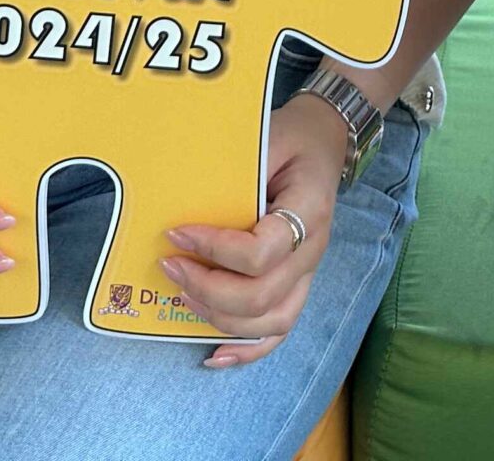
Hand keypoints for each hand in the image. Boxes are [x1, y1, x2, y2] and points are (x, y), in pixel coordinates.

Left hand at [157, 90, 351, 367]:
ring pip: (269, 321)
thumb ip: (235, 166)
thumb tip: (183, 193)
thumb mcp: (267, 137)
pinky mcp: (298, 285)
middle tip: (170, 265)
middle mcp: (313, 250)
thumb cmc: (291, 139)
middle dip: (206, 287)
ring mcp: (308, 273)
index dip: (214, 250)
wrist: (323, 143)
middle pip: (261, 295)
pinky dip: (247, 351)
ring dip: (218, 316)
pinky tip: (214, 356)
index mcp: (309, 210)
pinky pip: (278, 330)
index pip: (262, 252)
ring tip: (182, 294)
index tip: (177, 233)